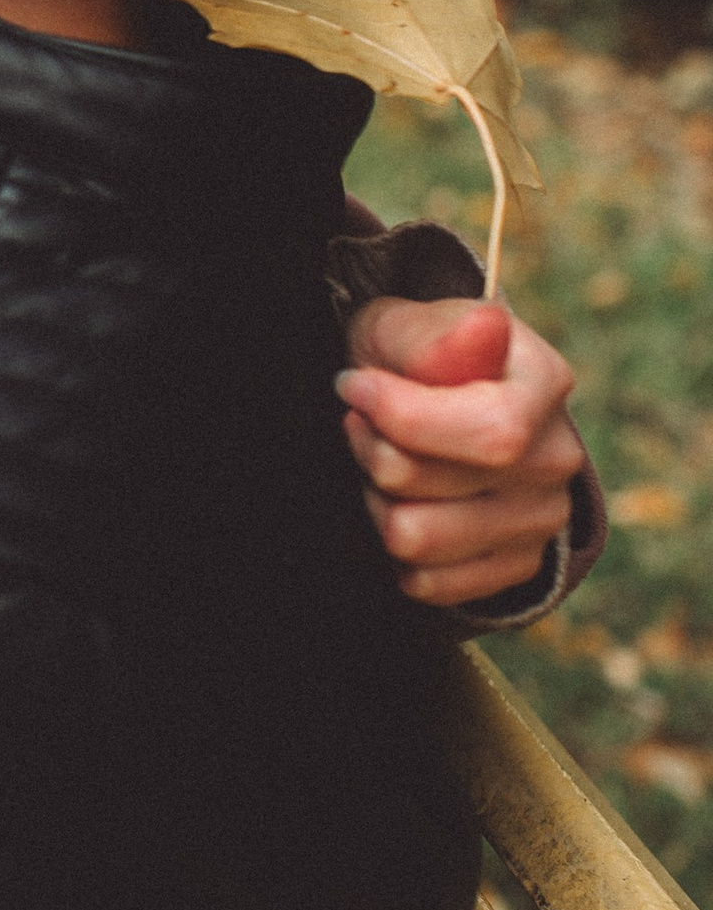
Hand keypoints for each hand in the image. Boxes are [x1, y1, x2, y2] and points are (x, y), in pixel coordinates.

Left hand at [337, 295, 587, 607]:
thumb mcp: (405, 325)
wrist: (429, 402)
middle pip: (435, 484)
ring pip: (419, 539)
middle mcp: (557, 456)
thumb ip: (436, 337)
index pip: (492, 432)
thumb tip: (486, 326)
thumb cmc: (413, 357)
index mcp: (544, 384)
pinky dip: (396, 551)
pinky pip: (431, 584)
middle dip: (373, 451)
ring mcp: (543, 517)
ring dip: (377, 502)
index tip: (353, 385)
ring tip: (379, 466)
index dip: (403, 417)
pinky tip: (401, 505)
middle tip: (360, 424)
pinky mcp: (517, 565)